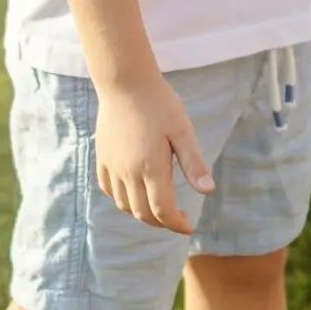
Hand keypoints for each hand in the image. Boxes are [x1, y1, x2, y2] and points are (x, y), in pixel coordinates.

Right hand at [95, 76, 212, 232]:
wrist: (125, 83)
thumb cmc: (160, 104)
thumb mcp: (183, 131)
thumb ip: (194, 164)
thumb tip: (208, 192)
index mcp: (151, 168)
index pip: (163, 211)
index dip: (176, 224)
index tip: (189, 226)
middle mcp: (128, 172)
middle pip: (142, 213)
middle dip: (162, 223)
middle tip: (178, 219)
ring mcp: (112, 166)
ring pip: (124, 205)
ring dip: (141, 214)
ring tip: (159, 209)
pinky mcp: (102, 157)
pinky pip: (109, 189)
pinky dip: (122, 200)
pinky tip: (134, 194)